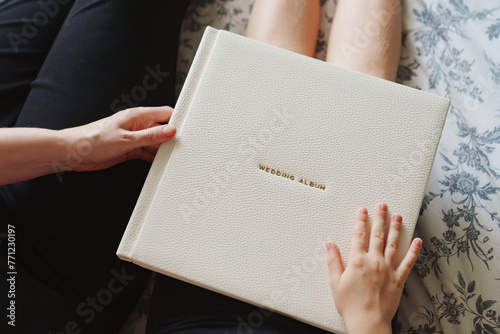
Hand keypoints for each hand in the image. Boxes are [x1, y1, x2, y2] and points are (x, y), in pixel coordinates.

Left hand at [58, 106, 175, 171]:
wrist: (73, 153)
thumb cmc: (92, 140)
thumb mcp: (127, 139)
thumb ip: (151, 135)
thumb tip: (171, 130)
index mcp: (137, 116)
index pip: (165, 114)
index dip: (178, 120)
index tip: (189, 129)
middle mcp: (137, 126)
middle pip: (162, 130)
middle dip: (171, 138)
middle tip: (182, 148)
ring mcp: (134, 138)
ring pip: (155, 143)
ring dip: (162, 150)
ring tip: (172, 158)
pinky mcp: (129, 150)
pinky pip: (147, 153)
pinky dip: (153, 158)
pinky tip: (159, 163)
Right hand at [326, 203, 421, 333]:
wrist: (368, 322)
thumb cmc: (350, 305)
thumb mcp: (335, 282)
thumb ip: (334, 261)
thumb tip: (330, 244)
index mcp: (357, 261)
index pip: (359, 235)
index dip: (361, 221)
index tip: (363, 211)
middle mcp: (374, 261)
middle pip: (378, 235)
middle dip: (380, 218)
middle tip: (382, 205)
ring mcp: (388, 269)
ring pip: (393, 244)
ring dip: (395, 228)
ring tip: (398, 216)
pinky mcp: (399, 279)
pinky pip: (408, 262)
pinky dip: (414, 251)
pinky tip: (418, 241)